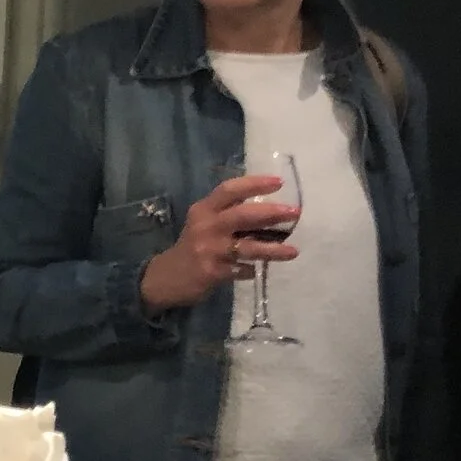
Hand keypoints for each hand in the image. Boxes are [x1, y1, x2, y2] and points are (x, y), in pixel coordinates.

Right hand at [138, 174, 298, 312]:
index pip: (229, 190)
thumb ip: (229, 214)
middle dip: (271, 213)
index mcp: (203, 210)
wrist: (165, 277)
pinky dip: (251, 270)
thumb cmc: (193, 246)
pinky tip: (255, 271)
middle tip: (294, 212)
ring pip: (247, 247)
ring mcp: (209, 250)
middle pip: (242, 215)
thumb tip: (271, 210)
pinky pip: (241, 270)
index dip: (254, 184)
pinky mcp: (212, 272)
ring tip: (293, 251)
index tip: (279, 182)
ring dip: (272, 249)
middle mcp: (206, 226)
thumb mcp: (204, 223)